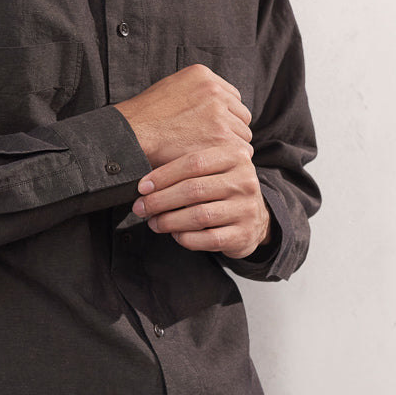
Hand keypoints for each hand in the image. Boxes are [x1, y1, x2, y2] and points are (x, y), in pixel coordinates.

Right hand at [113, 64, 251, 166]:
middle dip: (231, 130)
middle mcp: (214, 90)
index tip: (215, 129)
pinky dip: (228, 159)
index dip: (226, 116)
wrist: (131, 135)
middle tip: (215, 145)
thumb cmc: (146, 119)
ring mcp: (219, 113)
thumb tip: (217, 104)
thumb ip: (195, 93)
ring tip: (211, 156)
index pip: (232, 97)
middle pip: (241, 115)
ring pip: (242, 134)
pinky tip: (213, 164)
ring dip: (230, 146)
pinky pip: (240, 150)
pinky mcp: (220, 136)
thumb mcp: (170, 89)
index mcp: (203, 75)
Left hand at [133, 146, 273, 258]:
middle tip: (141, 207)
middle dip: (160, 200)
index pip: (194, 162)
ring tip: (154, 222)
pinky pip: (208, 238)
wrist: (254, 218)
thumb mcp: (214, 170)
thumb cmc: (222, 191)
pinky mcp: (244, 233)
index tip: (142, 187)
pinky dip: (186, 238)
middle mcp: (245, 180)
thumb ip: (187, 167)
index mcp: (236, 156)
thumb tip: (145, 181)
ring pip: (199, 215)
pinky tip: (176, 234)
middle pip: (194, 189)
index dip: (163, 175)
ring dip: (169, 221)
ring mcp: (247, 208)